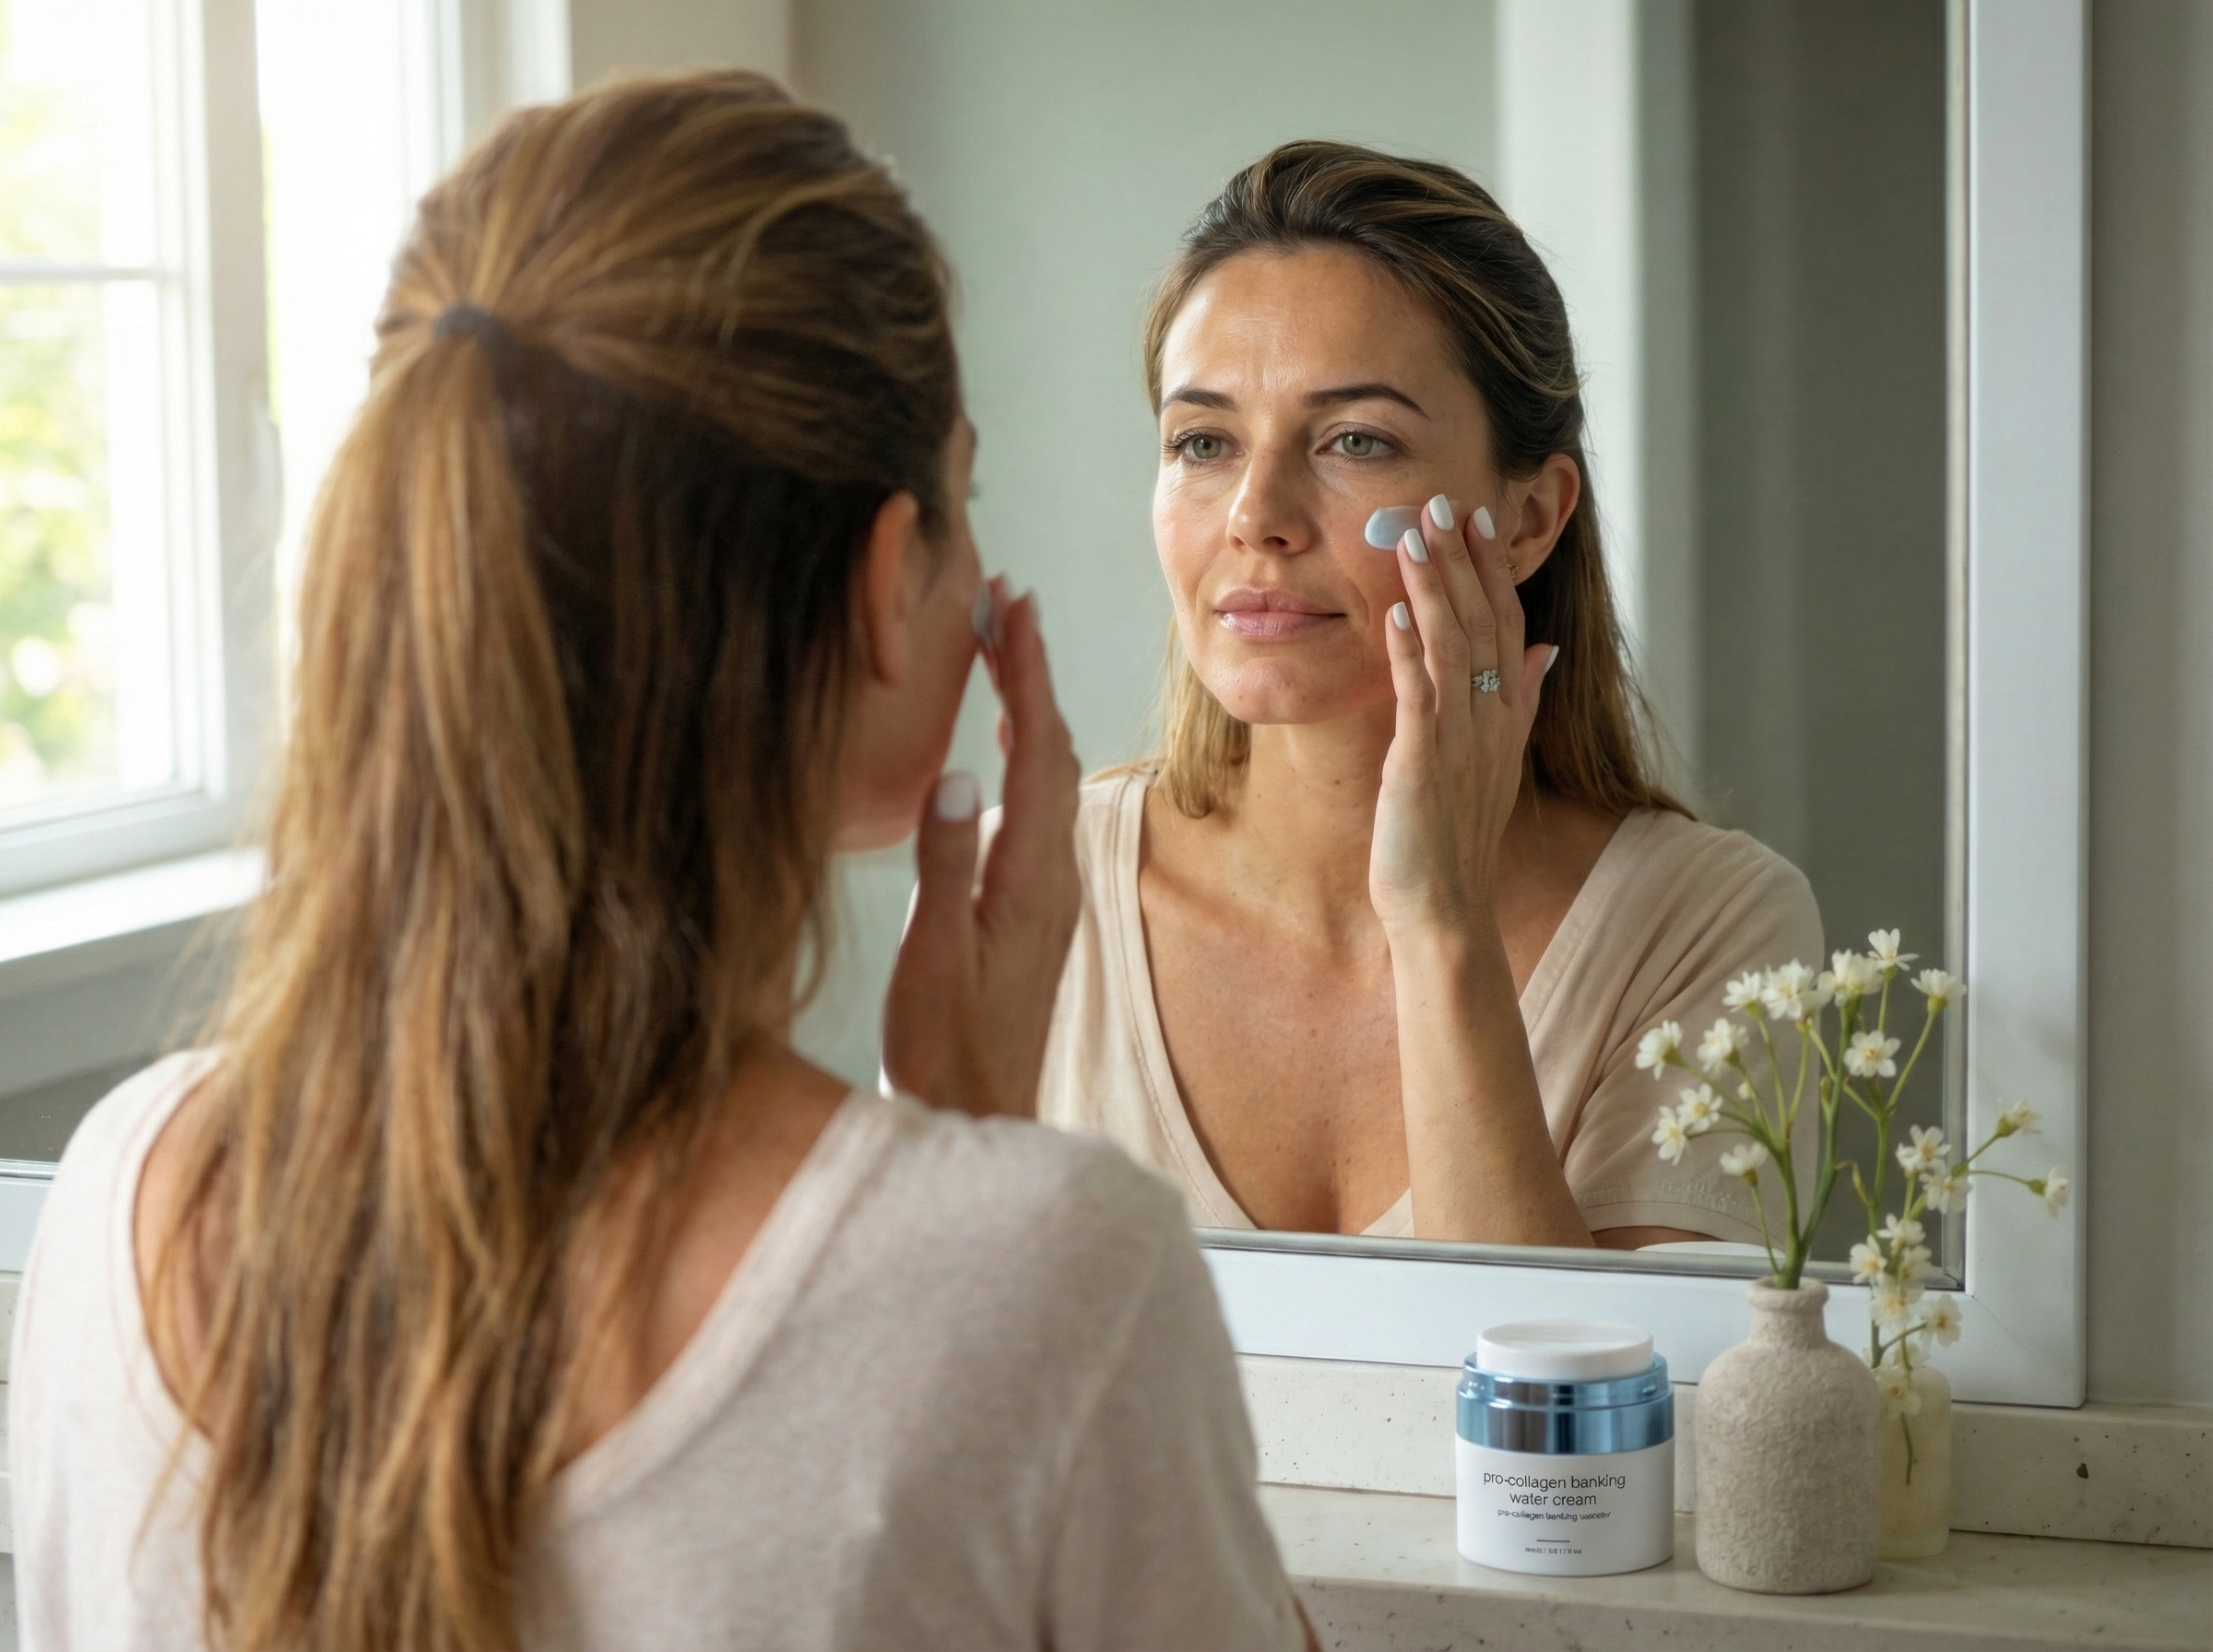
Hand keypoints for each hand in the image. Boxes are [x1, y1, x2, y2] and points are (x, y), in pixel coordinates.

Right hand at [882, 587, 1081, 1115]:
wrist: (976, 1119)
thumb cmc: (946, 1051)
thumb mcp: (934, 958)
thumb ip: (948, 865)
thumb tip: (960, 773)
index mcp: (1029, 878)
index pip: (1037, 752)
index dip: (1026, 673)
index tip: (1013, 606)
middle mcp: (1049, 875)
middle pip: (1052, 749)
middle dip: (1031, 669)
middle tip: (1004, 603)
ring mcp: (1043, 891)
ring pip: (1049, 775)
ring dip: (1030, 704)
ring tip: (1003, 648)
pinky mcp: (1028, 907)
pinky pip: (1037, 806)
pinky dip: (1025, 752)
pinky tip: (1007, 741)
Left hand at [1370, 494, 1554, 935]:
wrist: (1444, 907)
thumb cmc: (1455, 837)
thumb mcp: (1494, 762)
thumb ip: (1521, 700)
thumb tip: (1545, 649)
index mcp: (1506, 715)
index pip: (1506, 624)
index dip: (1492, 570)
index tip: (1477, 519)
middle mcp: (1491, 720)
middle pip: (1484, 623)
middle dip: (1462, 560)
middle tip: (1442, 501)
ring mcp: (1460, 740)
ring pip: (1453, 646)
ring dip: (1434, 586)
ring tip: (1412, 534)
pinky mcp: (1422, 763)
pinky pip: (1419, 694)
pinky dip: (1410, 649)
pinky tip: (1397, 609)